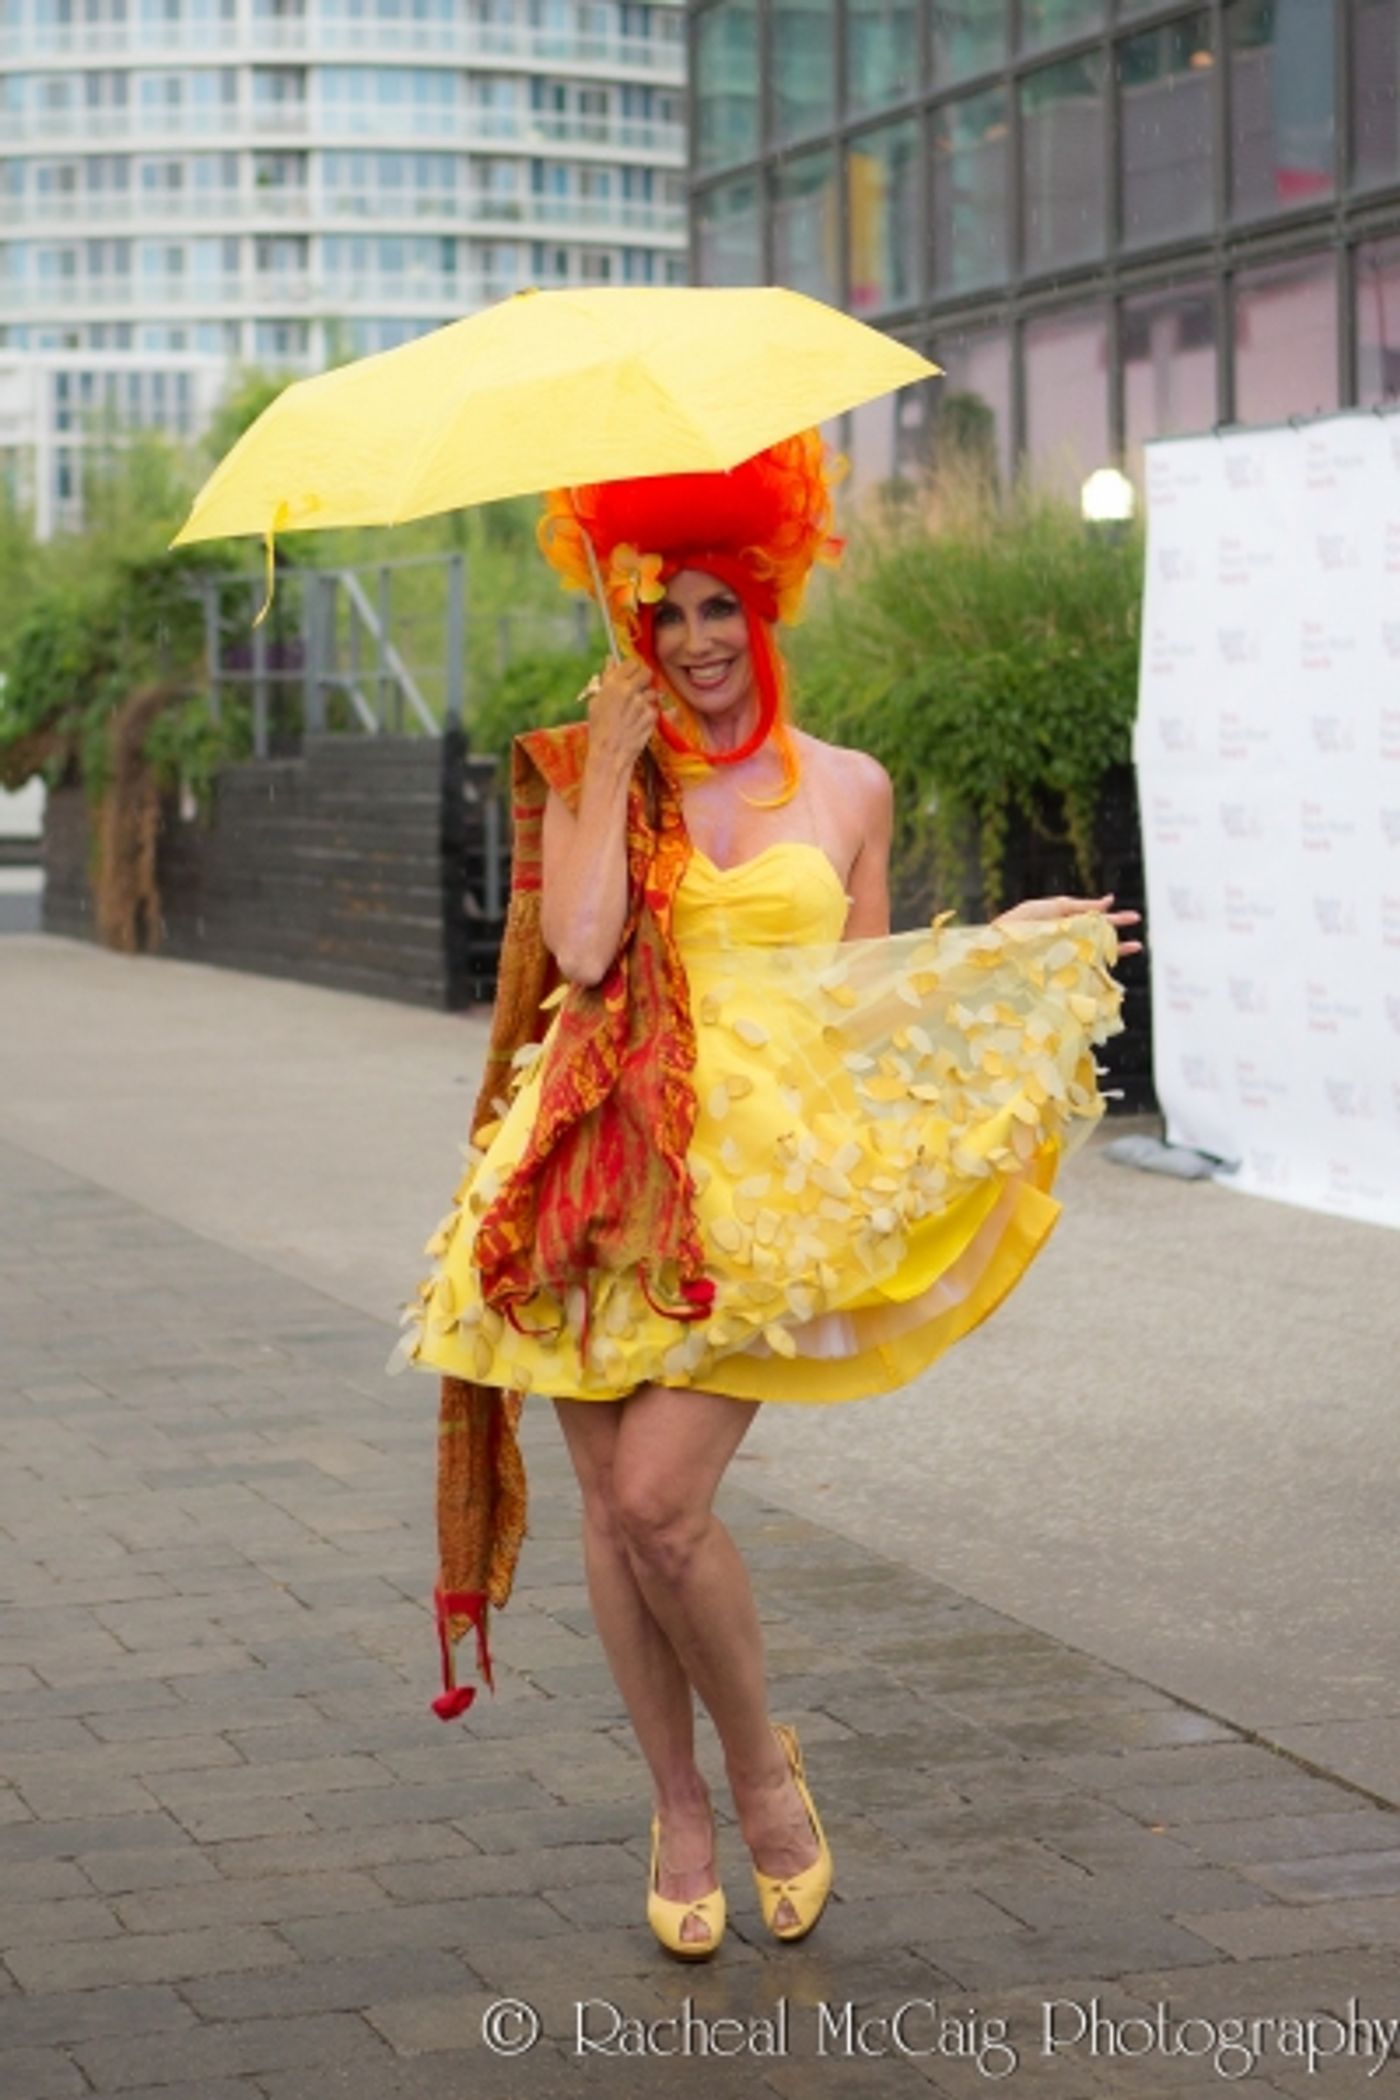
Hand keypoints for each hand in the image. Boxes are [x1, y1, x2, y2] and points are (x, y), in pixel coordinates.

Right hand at [584, 658, 659, 776]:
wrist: (610, 753)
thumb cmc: (598, 728)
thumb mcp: (596, 701)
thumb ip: (606, 679)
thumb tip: (610, 660)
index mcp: (613, 684)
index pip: (632, 663)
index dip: (633, 668)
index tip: (631, 674)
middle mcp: (629, 690)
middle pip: (647, 672)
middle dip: (644, 679)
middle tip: (639, 688)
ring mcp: (642, 703)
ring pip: (652, 692)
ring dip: (647, 698)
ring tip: (635, 711)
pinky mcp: (651, 716)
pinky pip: (654, 709)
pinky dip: (648, 714)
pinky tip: (638, 722)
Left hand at [994, 891, 1143, 957]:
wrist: (993, 953)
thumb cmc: (1015, 928)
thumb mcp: (1046, 910)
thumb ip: (1075, 906)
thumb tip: (1108, 900)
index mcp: (1060, 921)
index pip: (1089, 915)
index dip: (1107, 913)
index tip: (1123, 909)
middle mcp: (1064, 938)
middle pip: (1096, 931)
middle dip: (1117, 926)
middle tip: (1137, 919)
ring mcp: (1063, 954)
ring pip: (1095, 949)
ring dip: (1117, 947)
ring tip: (1138, 946)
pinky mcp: (1060, 970)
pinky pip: (1085, 967)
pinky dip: (1100, 966)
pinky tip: (1114, 964)